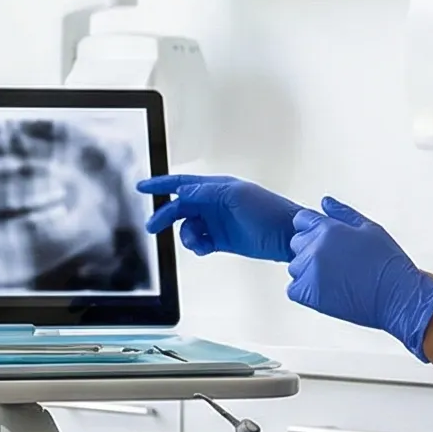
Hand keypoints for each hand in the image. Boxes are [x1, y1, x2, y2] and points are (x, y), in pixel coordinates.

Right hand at [138, 174, 310, 262]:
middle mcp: (214, 203)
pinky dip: (196, 246)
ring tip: (198, 242)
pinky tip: (204, 248)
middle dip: (166, 216)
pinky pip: (198, 242)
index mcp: (217, 187)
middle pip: (180, 207)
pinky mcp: (221, 240)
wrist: (290, 237)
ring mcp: (217, 222)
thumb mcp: (235, 197)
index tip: (142, 187)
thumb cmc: (269, 212)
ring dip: (186, 236)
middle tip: (153, 227)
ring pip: (187, 227)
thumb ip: (206, 193)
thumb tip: (181, 192)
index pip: (182, 183)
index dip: (161, 184)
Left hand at [285, 198, 432, 359]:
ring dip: (309, 272)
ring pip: (296, 267)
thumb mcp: (371, 229)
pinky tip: (328, 293)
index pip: (301, 221)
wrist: (398, 296)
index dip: (313, 230)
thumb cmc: (389, 261)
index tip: (330, 244)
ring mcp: (309, 270)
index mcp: (328, 228)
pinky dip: (306, 292)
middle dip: (311, 250)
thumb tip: (324, 201)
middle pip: (296, 243)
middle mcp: (315, 246)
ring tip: (337, 280)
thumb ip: (343, 213)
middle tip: (338, 264)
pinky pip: (294, 289)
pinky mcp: (307, 292)